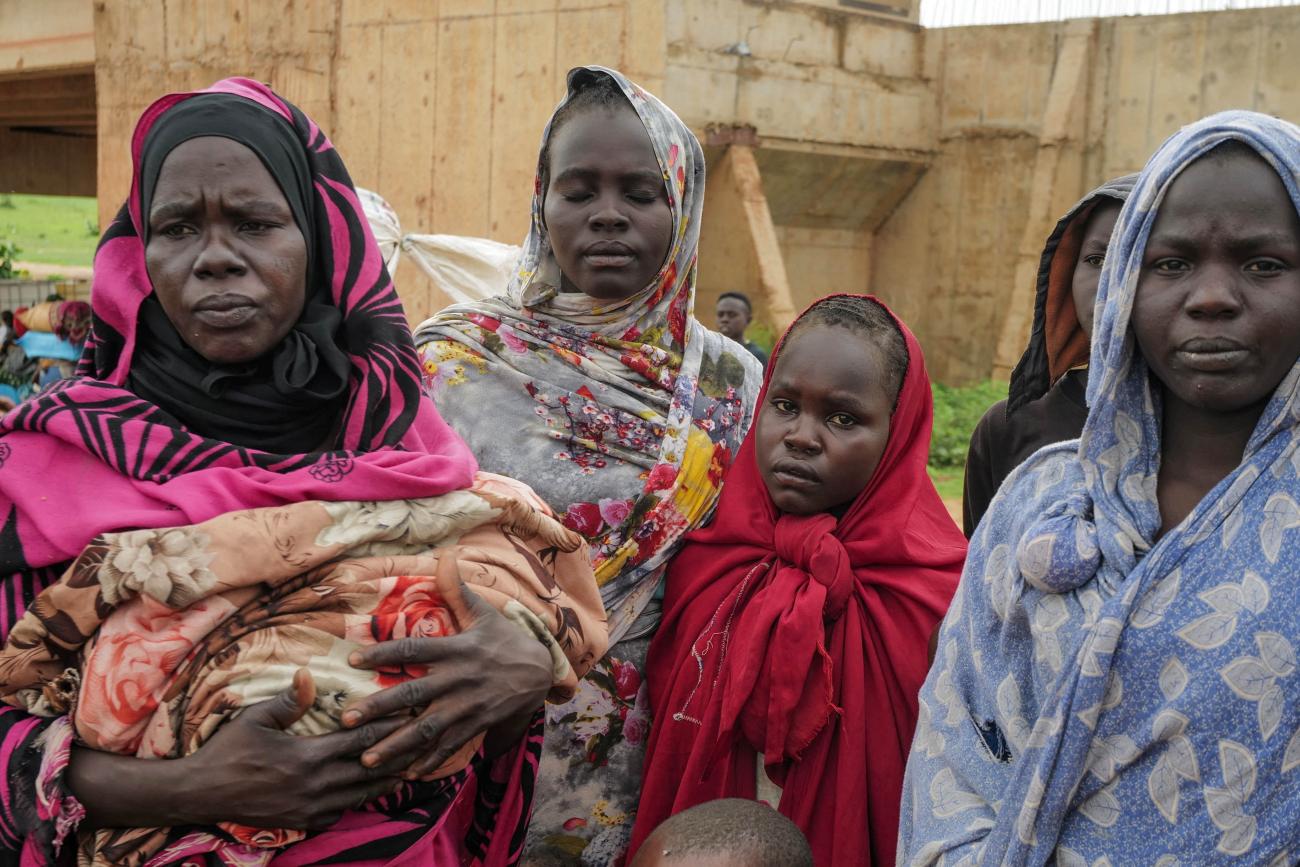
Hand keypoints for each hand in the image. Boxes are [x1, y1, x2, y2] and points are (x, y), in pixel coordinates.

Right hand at [182, 669, 410, 829]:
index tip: (410, 714)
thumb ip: (289, 700)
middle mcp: (315, 785)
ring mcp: (310, 808)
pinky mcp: (302, 823)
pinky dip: (357, 800)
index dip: (388, 725)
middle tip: (421, 742)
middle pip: (370, 769)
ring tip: (408, 767)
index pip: (360, 738)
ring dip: (385, 780)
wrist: (201, 794)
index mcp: (308, 756)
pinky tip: (367, 790)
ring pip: (360, 794)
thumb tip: (309, 674)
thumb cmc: (228, 750)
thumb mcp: (256, 718)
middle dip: (398, 754)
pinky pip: (340, 812)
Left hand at [341, 555, 552, 777]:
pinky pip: (448, 747)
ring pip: (426, 729)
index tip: (352, 657)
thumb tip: (445, 555)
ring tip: (367, 759)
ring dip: (396, 745)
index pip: (414, 650)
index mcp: (457, 649)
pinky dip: (428, 762)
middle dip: (379, 708)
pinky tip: (405, 774)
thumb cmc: (505, 641)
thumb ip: (458, 590)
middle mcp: (459, 679)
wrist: (540, 673)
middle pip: (414, 695)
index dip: (383, 653)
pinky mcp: (475, 725)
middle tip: (347, 719)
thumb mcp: (485, 614)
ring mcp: (467, 706)